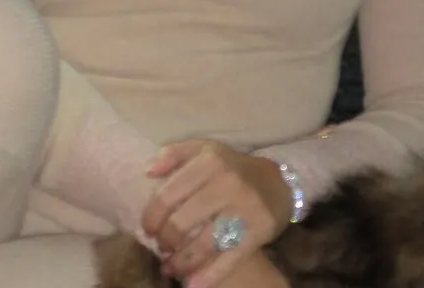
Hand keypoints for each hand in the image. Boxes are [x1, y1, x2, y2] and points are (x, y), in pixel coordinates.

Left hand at [140, 139, 292, 287]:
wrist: (277, 180)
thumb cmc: (231, 166)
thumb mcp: (203, 149)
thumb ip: (173, 154)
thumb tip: (147, 171)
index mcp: (208, 161)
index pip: (169, 194)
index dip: (153, 216)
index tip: (147, 229)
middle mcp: (226, 183)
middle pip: (184, 222)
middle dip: (166, 241)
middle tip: (161, 248)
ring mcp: (244, 209)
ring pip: (204, 244)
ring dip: (182, 261)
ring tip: (170, 268)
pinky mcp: (259, 232)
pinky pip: (230, 258)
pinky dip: (210, 276)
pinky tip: (192, 285)